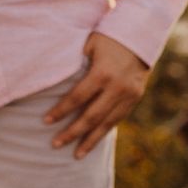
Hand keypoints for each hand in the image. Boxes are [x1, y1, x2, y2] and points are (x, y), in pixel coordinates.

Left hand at [43, 32, 148, 158]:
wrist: (141, 33)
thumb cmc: (108, 35)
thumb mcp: (89, 44)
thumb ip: (76, 63)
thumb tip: (54, 79)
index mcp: (103, 73)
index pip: (77, 98)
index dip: (61, 111)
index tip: (46, 121)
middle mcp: (117, 87)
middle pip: (91, 116)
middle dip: (72, 132)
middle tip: (55, 144)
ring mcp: (129, 95)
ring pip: (107, 123)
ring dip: (90, 140)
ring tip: (76, 154)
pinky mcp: (135, 98)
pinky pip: (117, 119)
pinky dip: (104, 131)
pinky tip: (93, 140)